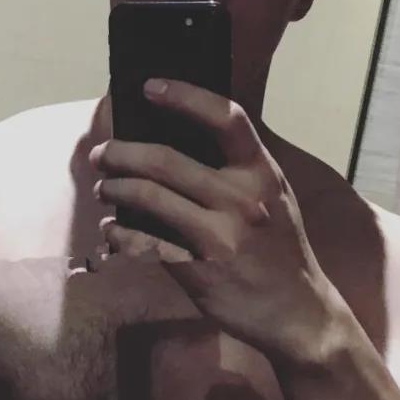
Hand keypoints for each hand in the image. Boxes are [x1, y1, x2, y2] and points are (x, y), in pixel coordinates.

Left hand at [89, 77, 341, 366]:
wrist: (298, 313)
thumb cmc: (279, 250)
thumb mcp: (273, 198)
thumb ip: (238, 170)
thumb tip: (176, 139)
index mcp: (262, 173)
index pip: (225, 117)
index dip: (184, 96)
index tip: (148, 86)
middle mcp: (242, 199)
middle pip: (165, 160)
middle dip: (121, 152)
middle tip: (101, 154)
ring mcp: (220, 235)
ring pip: (148, 197)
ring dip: (114, 188)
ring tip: (103, 187)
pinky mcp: (199, 268)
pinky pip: (144, 241)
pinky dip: (119, 232)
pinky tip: (112, 229)